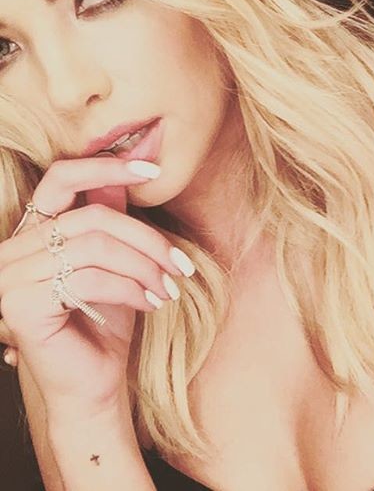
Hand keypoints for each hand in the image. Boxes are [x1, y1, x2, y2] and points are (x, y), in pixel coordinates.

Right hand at [0, 157, 193, 416]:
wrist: (94, 384)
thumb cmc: (107, 320)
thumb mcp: (118, 260)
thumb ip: (113, 217)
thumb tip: (134, 169)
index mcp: (34, 231)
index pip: (62, 177)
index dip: (107, 166)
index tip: (155, 168)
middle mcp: (13, 250)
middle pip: (91, 218)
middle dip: (147, 239)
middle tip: (180, 265)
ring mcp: (10, 277)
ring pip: (94, 247)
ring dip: (144, 267)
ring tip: (169, 289)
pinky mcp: (20, 305)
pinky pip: (88, 278)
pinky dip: (129, 288)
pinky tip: (151, 304)